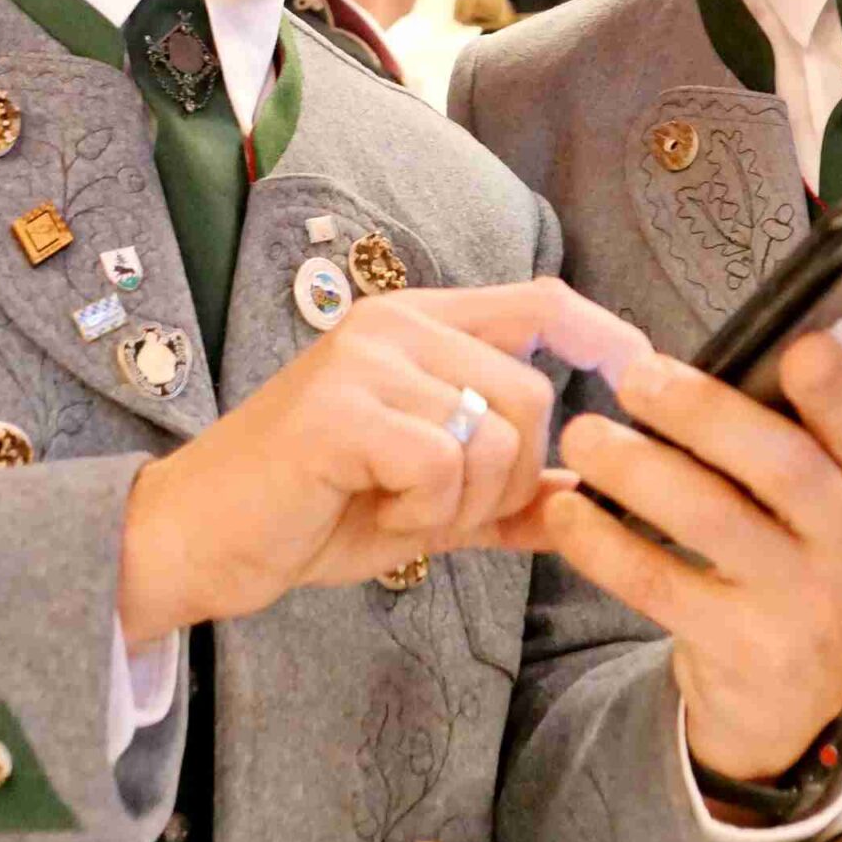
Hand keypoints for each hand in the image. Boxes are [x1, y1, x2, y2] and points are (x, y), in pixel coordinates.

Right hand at [118, 278, 648, 639]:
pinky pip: (444, 467)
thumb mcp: (425, 500)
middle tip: (446, 511)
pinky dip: (422, 515)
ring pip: (494, 435)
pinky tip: (370, 515)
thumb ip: (505, 492)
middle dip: (513, 479)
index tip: (643, 376)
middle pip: (532, 392)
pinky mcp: (340, 410)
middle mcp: (393, 324)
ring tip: (395, 509)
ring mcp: (364, 361)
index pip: (541, 301)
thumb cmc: (308, 511)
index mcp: (416, 326)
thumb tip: (588, 498)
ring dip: (461, 504)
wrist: (198, 539)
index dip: (605, 335)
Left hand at [542, 334, 841, 784]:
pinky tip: (565, 512)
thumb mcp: (826, 501)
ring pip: (712, 519)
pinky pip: (659, 584)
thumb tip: (740, 345)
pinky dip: (603, 543)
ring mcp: (805, 605)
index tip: (800, 346)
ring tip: (583, 435)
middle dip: (706, 412)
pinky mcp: (744, 651)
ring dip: (637, 468)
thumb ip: (799, 432)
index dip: (840, 392)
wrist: (789, 697)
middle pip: (784, 466)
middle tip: (636, 376)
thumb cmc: (793, 557)